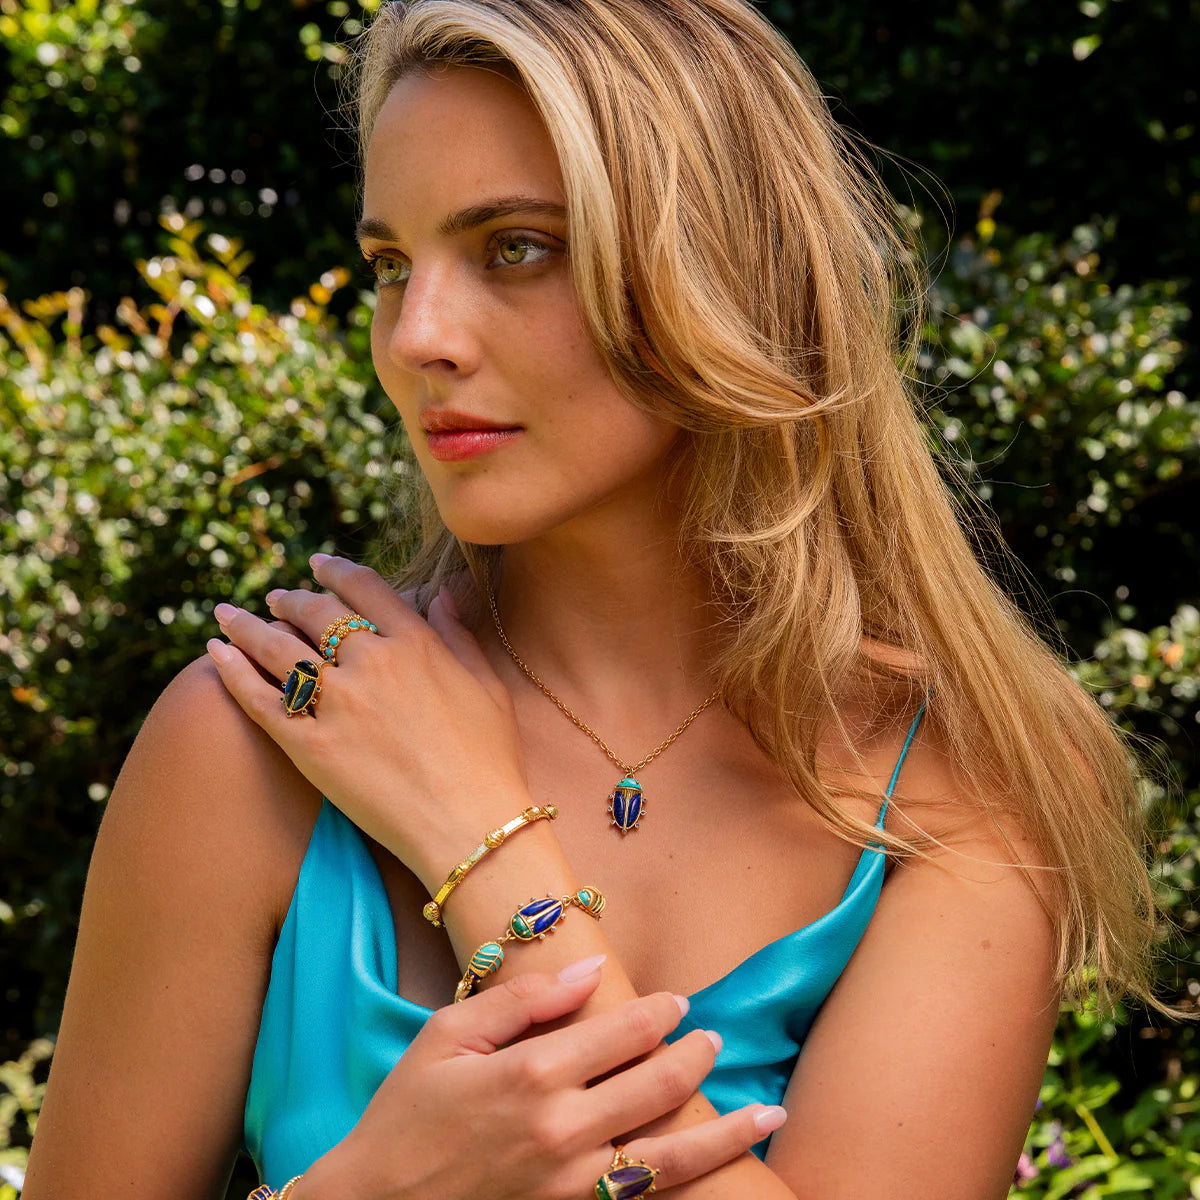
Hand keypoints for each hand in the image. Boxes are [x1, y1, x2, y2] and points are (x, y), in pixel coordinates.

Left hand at [206, 556, 528, 876]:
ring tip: (230, 616)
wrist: (468, 823)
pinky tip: (214, 651)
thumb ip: (459, 635)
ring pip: (278, 647)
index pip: (365, 588)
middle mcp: (372, 662)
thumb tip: (442, 594)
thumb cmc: (489, 760)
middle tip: (275, 598)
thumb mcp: (487, 687)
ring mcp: (338, 703)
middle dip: (291, 599)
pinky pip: (259, 698)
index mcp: (416, 644)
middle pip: (316, 613)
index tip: (319, 565)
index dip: (336, 570)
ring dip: (248, 625)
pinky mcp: (309, 745)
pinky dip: (231, 669)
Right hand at [293, 958, 783, 1199]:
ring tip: (765, 1115)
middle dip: (695, 1057)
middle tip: (715, 1038)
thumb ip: (523, 999)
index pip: (621, 1031)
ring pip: (668, 1157)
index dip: (658, 1012)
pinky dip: (685, 1183)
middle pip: (655, 1085)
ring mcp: (570, 1185)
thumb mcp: (449, 1034)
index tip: (679, 1000)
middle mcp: (562, 1130)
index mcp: (532, 1073)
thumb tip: (591, 967)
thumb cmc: (409, 1112)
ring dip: (722, 1133)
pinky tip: (716, 1169)